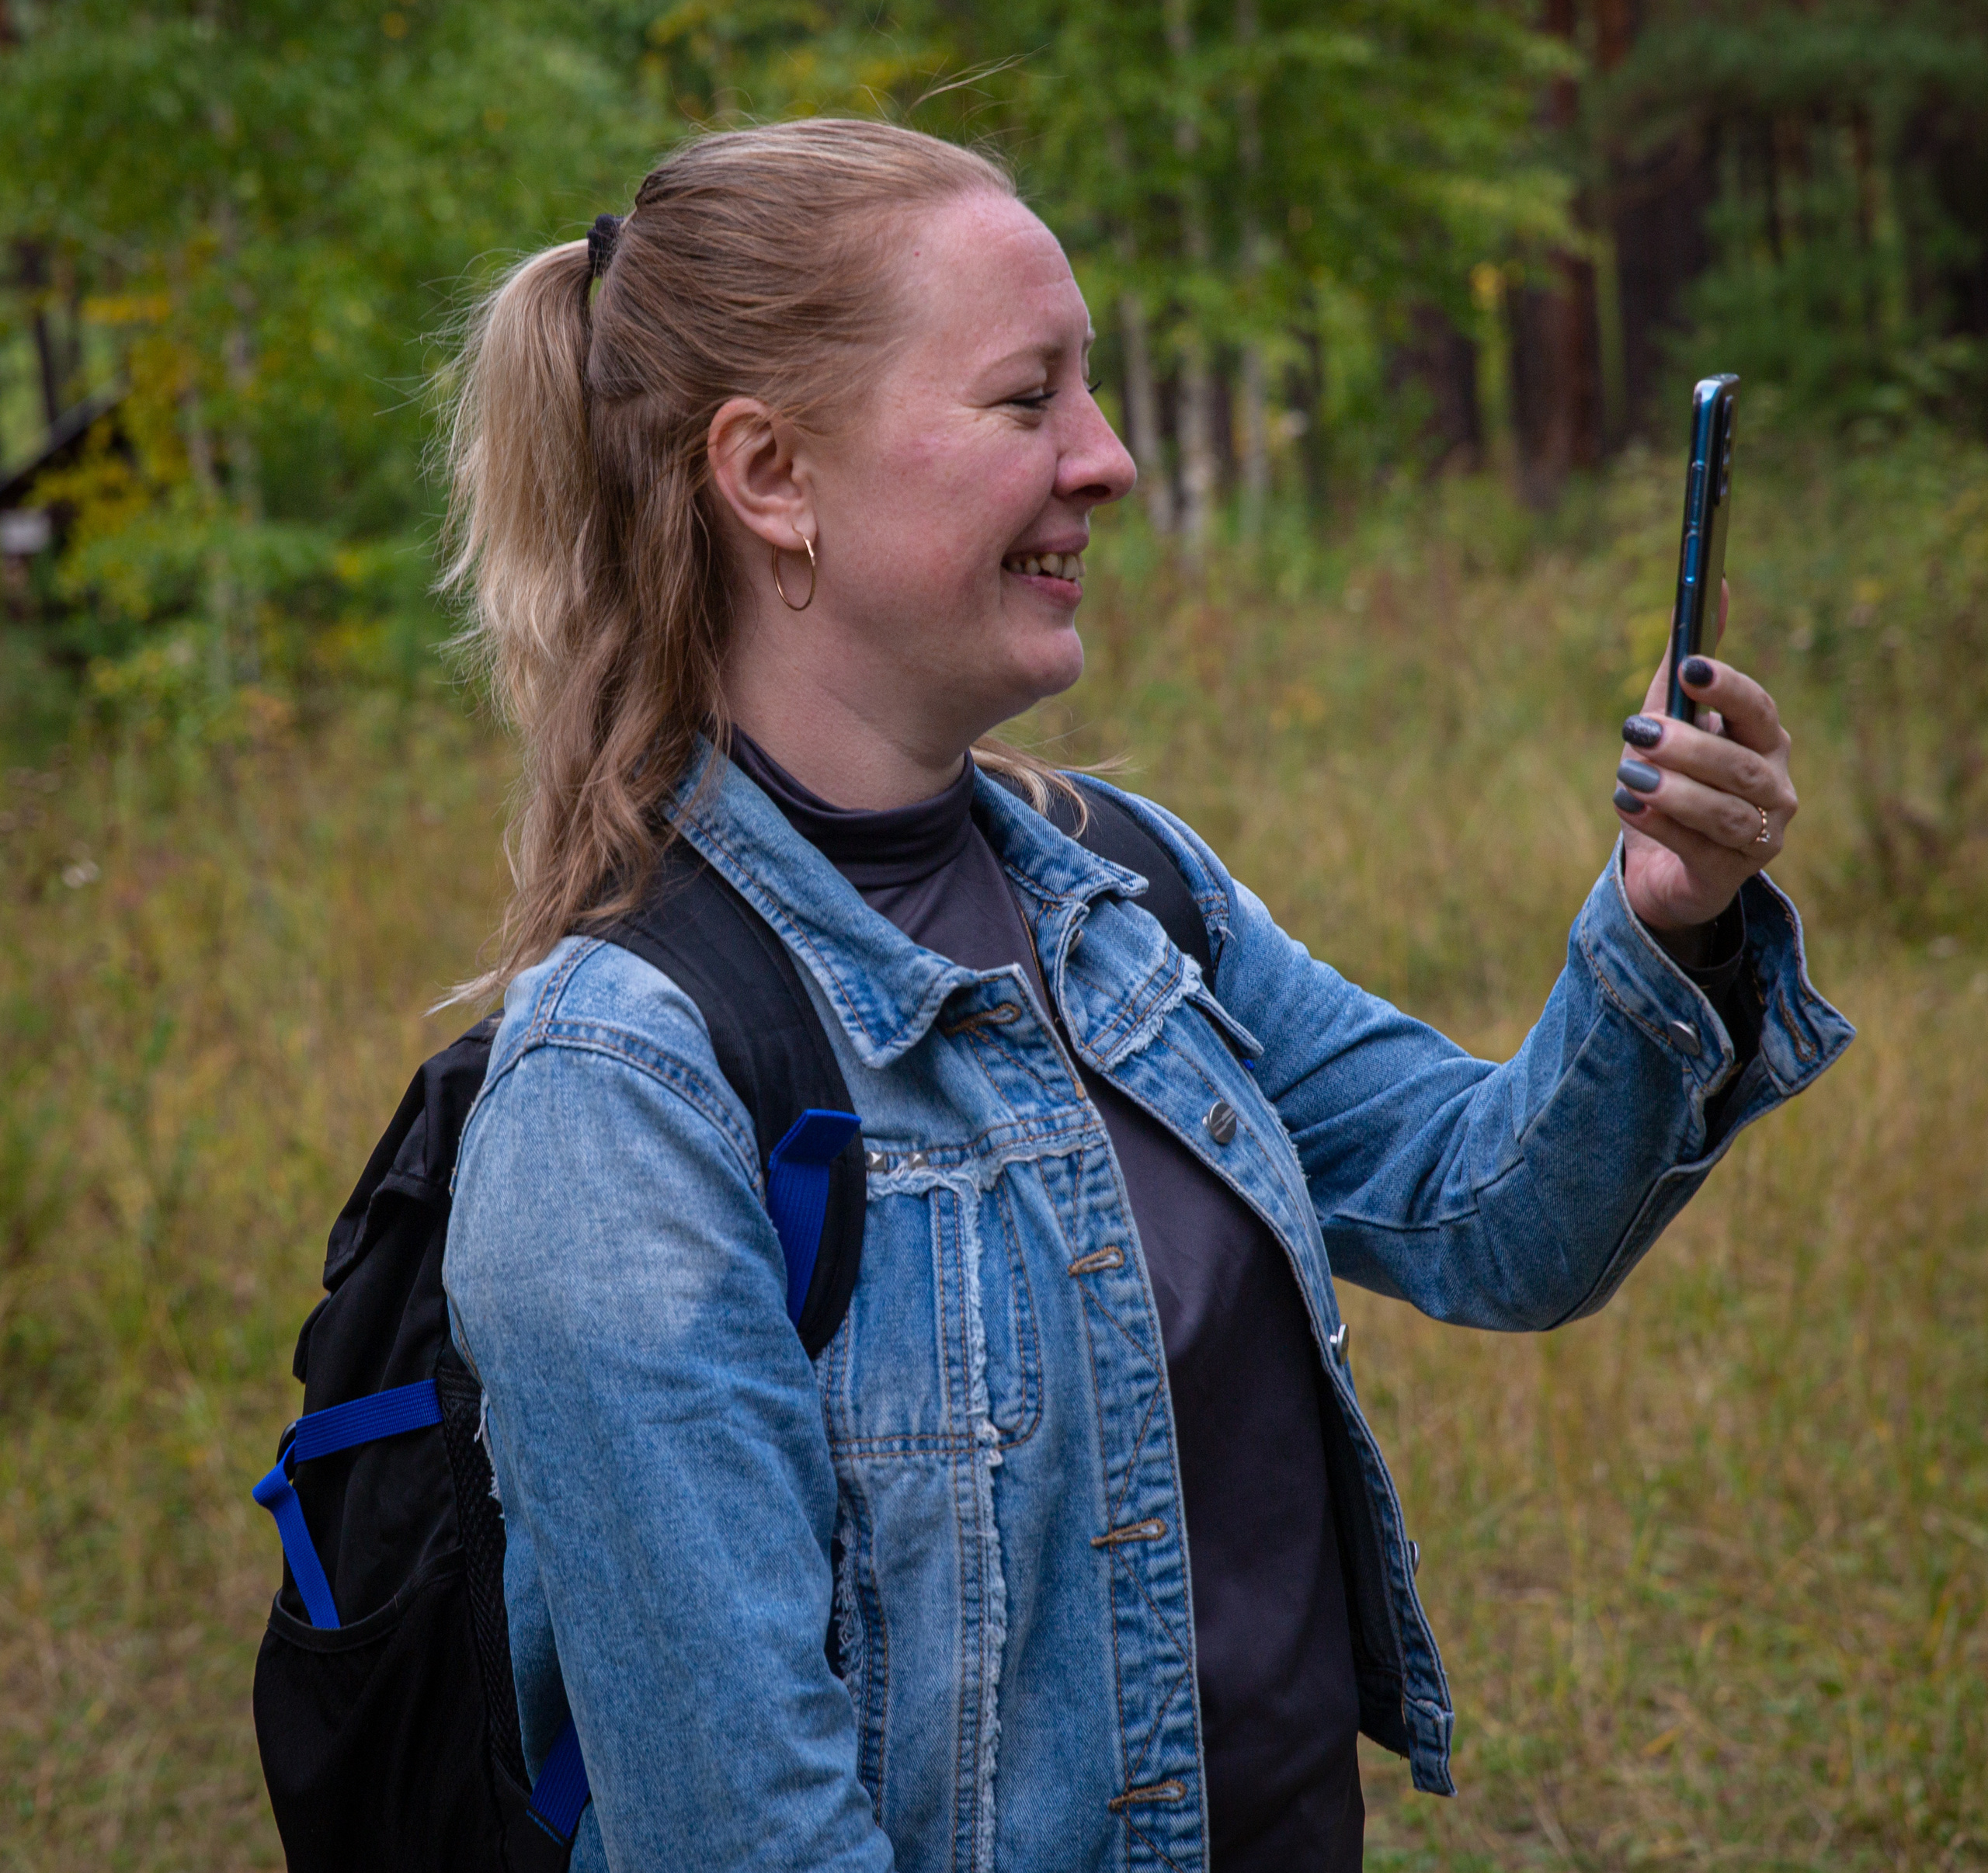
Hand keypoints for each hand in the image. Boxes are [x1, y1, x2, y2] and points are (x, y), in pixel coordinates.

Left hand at [1613, 582, 1797, 936]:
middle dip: (1689, 746)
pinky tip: (1629, 805)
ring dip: (1674, 790)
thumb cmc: (1673, 779)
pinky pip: (1699, 848)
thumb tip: (1713, 585)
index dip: (1729, 689)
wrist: (1663, 864)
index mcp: (1765, 741)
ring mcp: (1758, 834)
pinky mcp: (1731, 873)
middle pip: (1740, 763)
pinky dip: (1662, 824)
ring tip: (1628, 775)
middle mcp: (1773, 786)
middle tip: (1638, 730)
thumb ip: (1684, 663)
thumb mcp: (1671, 718)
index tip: (1690, 668)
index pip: (1758, 710)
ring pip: (1724, 810)